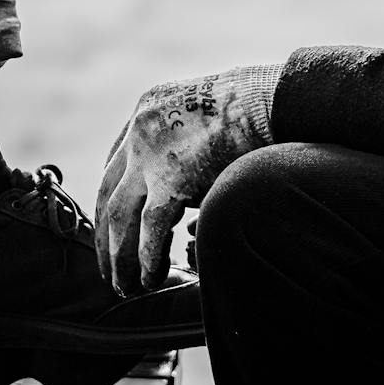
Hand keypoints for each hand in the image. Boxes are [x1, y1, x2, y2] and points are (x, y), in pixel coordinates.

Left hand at [96, 69, 272, 294]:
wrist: (277, 98)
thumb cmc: (258, 109)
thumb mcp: (209, 115)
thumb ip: (189, 144)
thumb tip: (191, 188)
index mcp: (148, 108)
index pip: (115, 162)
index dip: (112, 199)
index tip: (114, 228)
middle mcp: (140, 129)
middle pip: (106, 192)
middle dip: (105, 236)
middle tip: (108, 268)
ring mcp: (151, 154)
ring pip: (119, 216)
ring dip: (119, 256)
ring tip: (125, 286)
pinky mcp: (172, 178)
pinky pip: (150, 228)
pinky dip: (147, 258)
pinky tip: (151, 280)